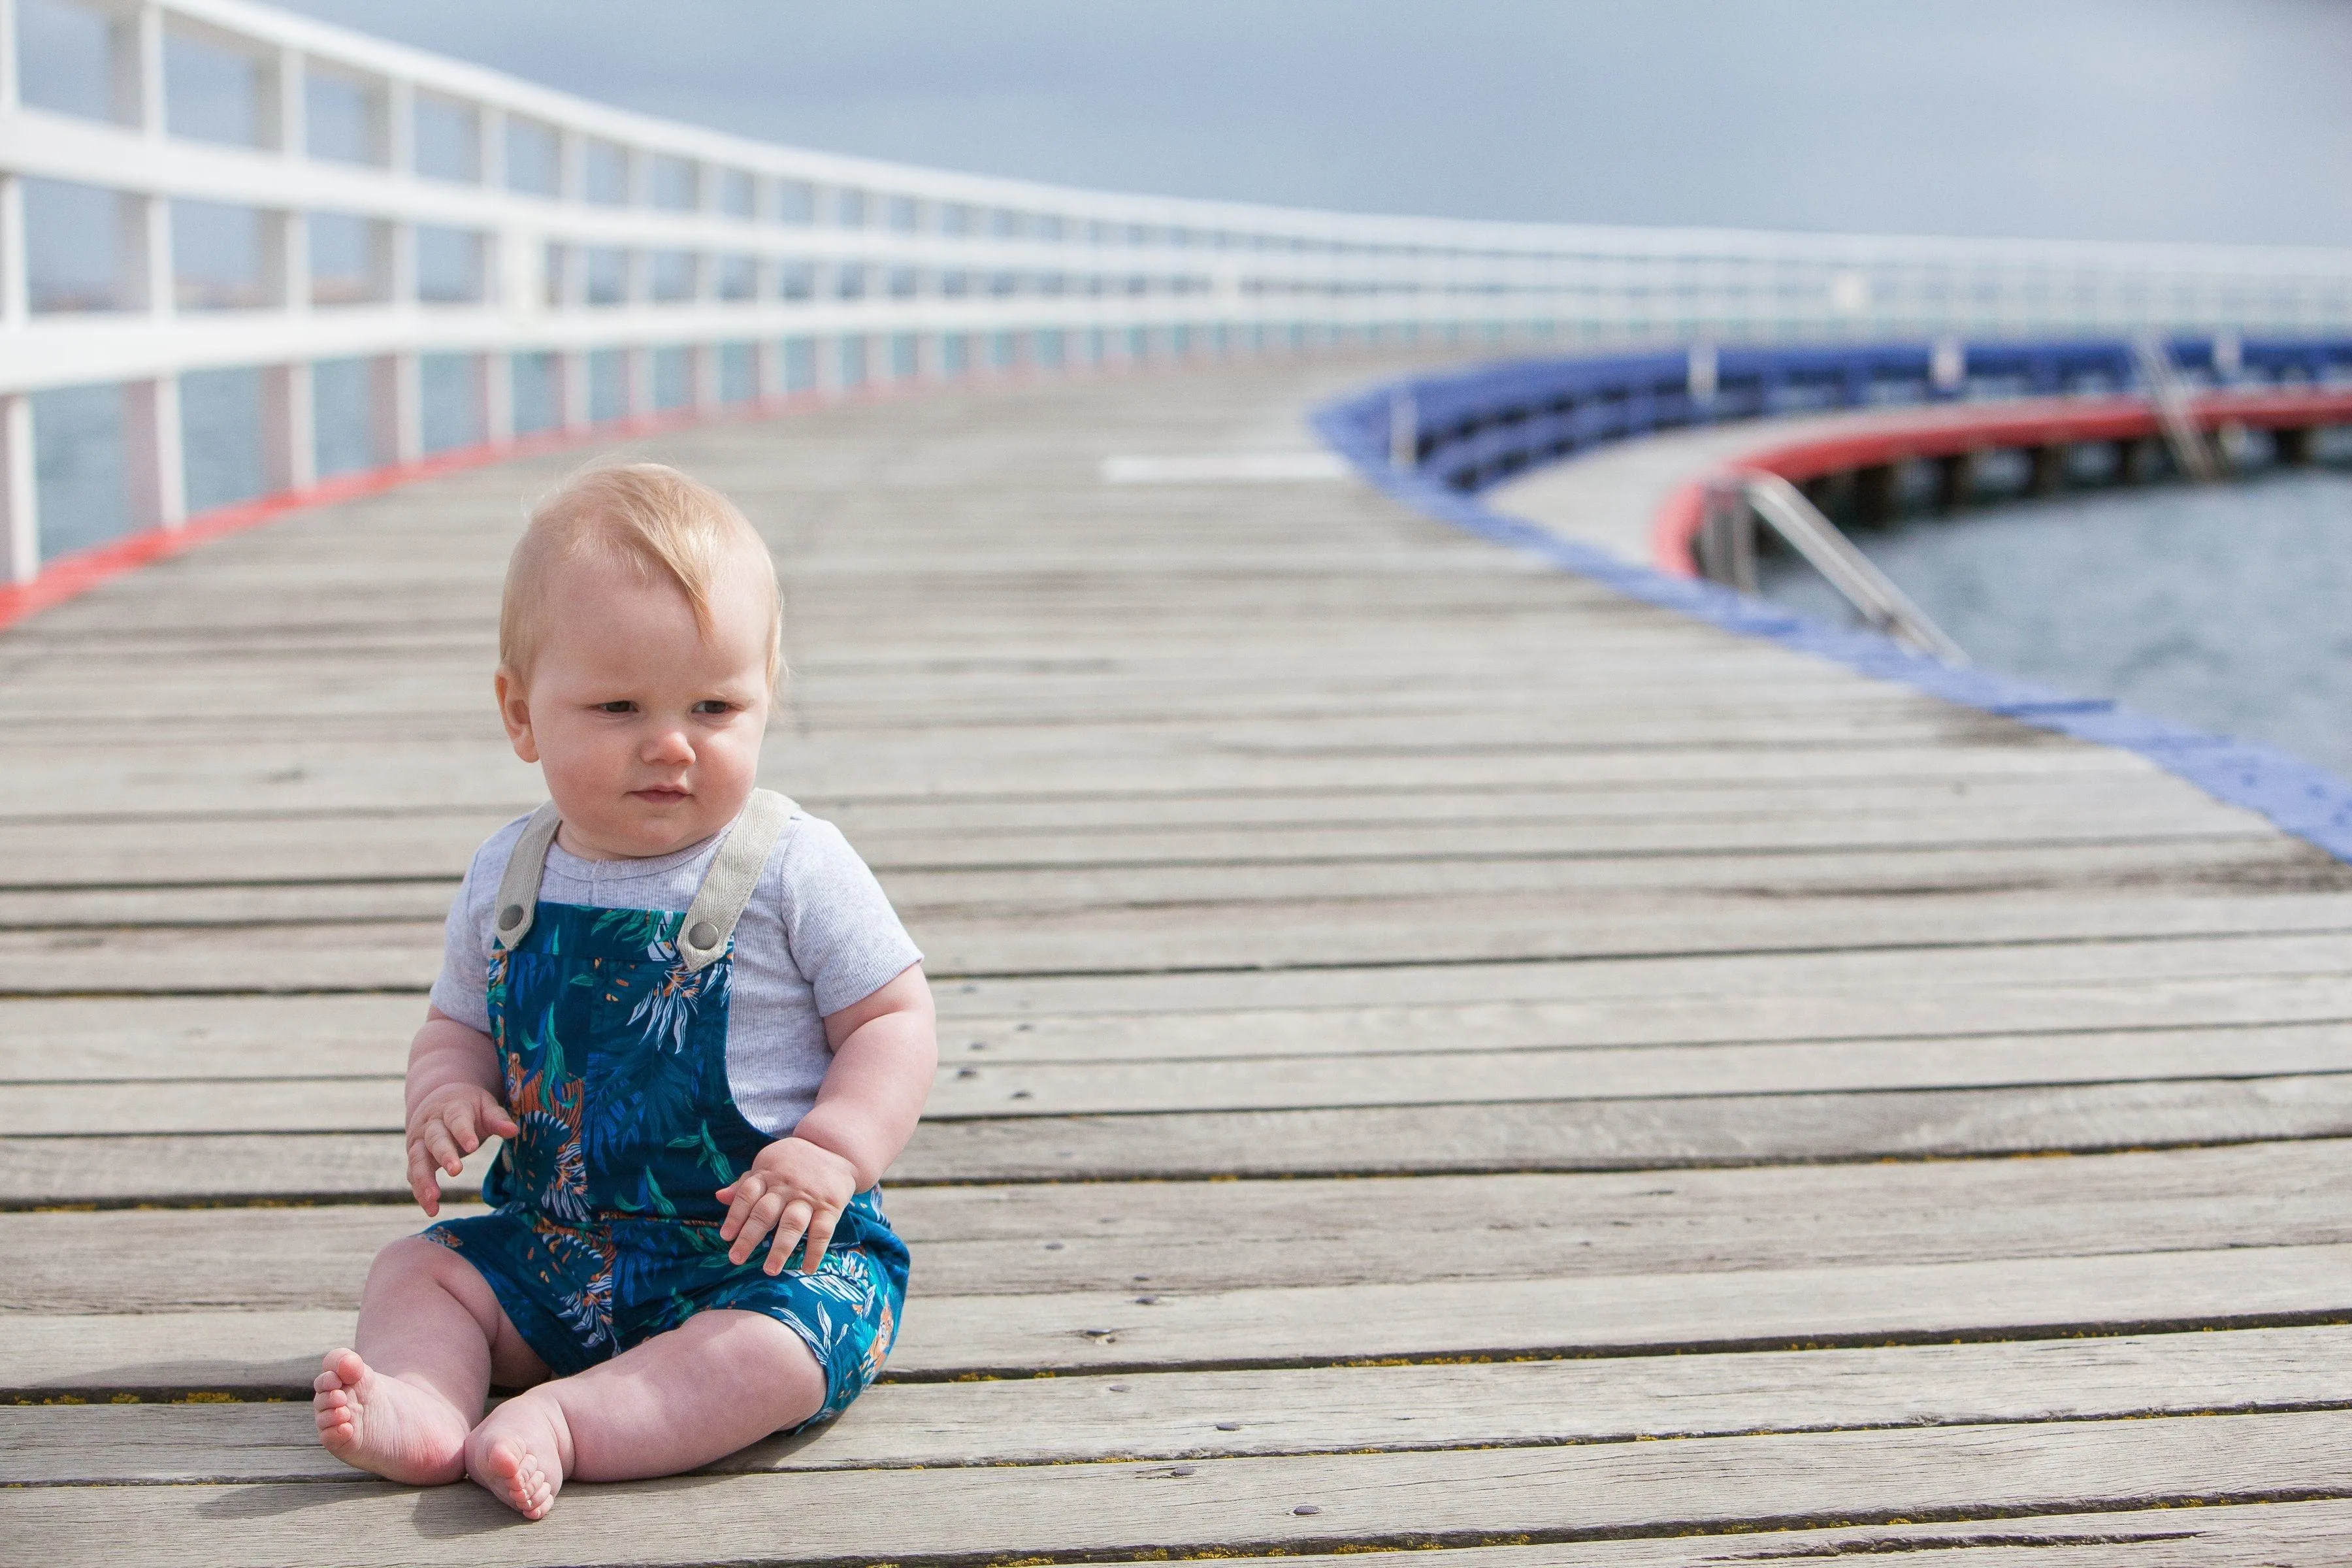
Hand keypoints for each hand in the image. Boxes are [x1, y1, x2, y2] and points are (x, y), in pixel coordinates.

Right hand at [405, 1082, 517, 1215]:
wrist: (438, 1099)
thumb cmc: (468, 1106)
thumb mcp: (485, 1106)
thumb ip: (498, 1119)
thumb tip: (513, 1131)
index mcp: (452, 1108)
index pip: (457, 1119)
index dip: (463, 1132)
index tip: (472, 1146)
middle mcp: (431, 1125)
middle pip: (435, 1139)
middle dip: (444, 1154)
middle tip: (456, 1171)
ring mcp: (420, 1141)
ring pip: (418, 1159)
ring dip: (424, 1179)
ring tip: (434, 1198)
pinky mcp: (416, 1157)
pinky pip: (414, 1174)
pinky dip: (419, 1191)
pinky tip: (431, 1209)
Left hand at [716, 1137, 857, 1274]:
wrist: (835, 1148)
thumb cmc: (793, 1162)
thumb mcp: (768, 1164)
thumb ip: (745, 1182)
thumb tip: (719, 1197)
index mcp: (768, 1175)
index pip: (747, 1195)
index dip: (735, 1215)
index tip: (725, 1236)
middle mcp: (787, 1186)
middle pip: (765, 1213)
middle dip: (749, 1237)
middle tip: (736, 1259)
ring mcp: (809, 1197)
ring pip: (792, 1224)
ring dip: (781, 1248)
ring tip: (770, 1270)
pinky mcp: (831, 1206)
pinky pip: (823, 1231)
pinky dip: (815, 1251)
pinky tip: (808, 1268)